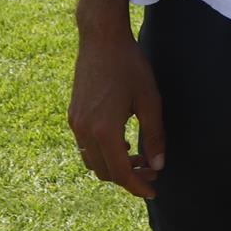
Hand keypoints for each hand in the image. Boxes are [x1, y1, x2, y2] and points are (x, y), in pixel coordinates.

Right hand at [68, 25, 165, 198]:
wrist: (101, 39)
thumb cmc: (129, 66)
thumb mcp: (150, 100)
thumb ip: (154, 135)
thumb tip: (158, 165)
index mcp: (104, 130)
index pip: (121, 173)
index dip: (138, 186)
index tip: (154, 191)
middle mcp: (84, 131)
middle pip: (105, 172)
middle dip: (129, 177)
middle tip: (152, 172)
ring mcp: (75, 124)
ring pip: (93, 161)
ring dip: (115, 166)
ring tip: (139, 158)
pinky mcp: (73, 115)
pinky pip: (86, 147)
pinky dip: (104, 153)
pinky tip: (123, 143)